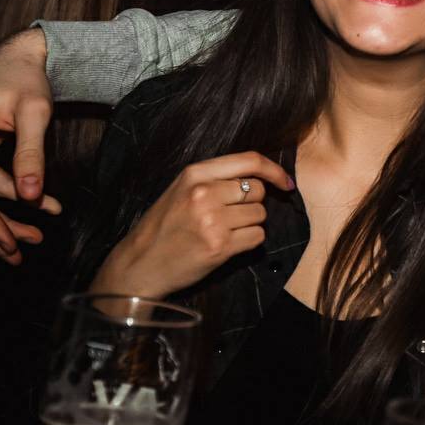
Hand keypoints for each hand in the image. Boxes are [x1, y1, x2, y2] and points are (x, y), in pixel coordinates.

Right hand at [0, 29, 61, 263]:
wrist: (21, 55)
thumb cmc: (26, 78)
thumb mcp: (35, 112)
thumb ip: (31, 154)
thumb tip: (31, 198)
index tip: (9, 243)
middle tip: (19, 254)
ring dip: (7, 216)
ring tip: (38, 236)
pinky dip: (14, 194)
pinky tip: (47, 205)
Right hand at [91, 152, 293, 298]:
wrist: (139, 264)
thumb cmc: (164, 226)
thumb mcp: (182, 189)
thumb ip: (216, 178)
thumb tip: (262, 176)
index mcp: (195, 174)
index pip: (250, 161)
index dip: (274, 170)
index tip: (285, 182)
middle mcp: (204, 193)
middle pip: (258, 190)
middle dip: (252, 204)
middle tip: (229, 216)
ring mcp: (212, 220)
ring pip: (260, 215)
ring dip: (250, 224)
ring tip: (223, 231)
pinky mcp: (220, 246)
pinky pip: (257, 237)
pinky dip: (249, 242)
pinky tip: (227, 244)